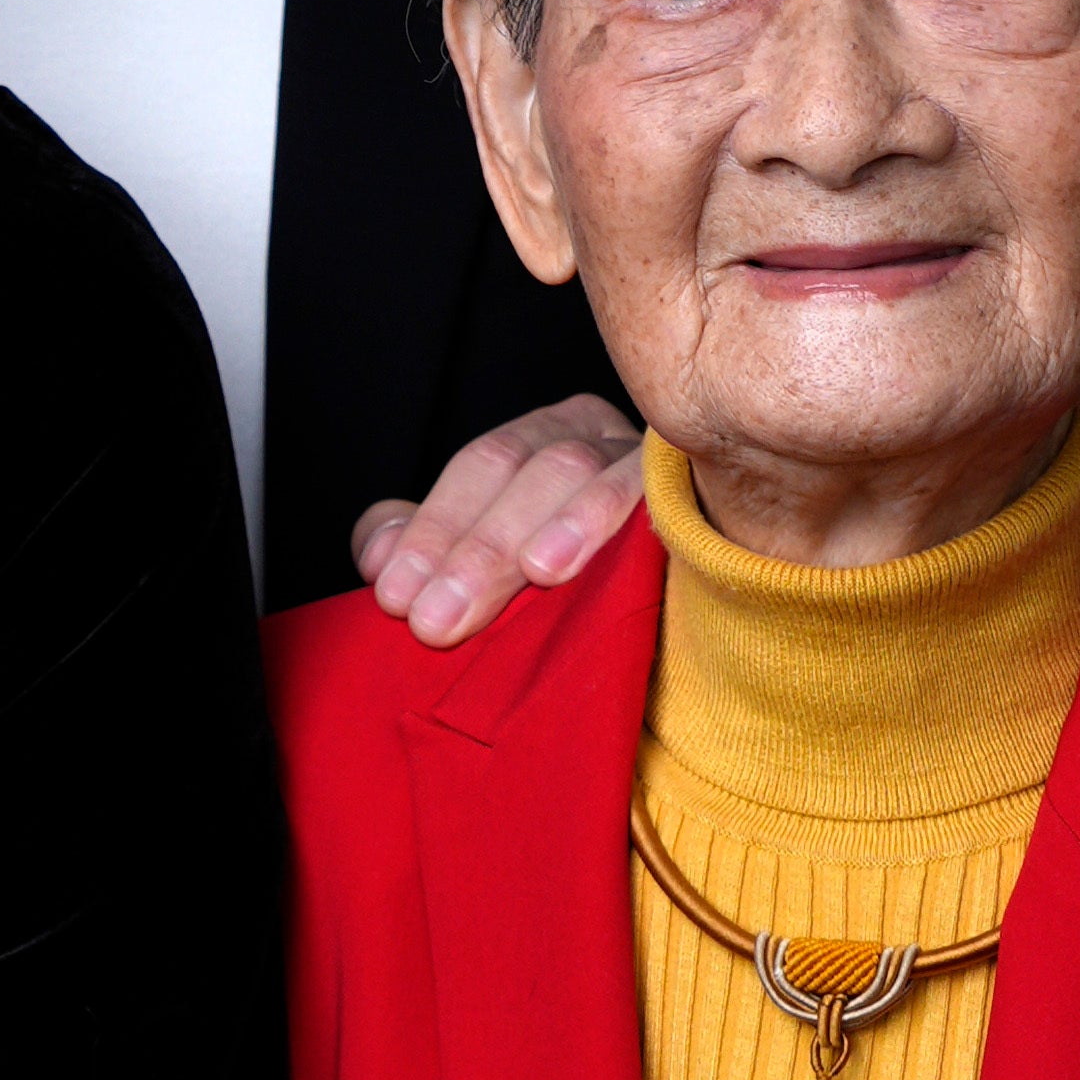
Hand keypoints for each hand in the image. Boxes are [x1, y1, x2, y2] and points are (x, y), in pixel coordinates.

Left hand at [351, 394, 650, 646]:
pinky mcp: (698, 497)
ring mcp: (651, 462)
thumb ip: (425, 547)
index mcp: (545, 439)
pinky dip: (609, 520)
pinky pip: (660, 496)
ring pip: (583, 472)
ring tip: (526, 575)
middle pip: (529, 468)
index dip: (434, 528)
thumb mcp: (485, 564)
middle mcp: (599, 437)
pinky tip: (572, 560)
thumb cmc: (568, 598)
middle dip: (476, 547)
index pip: (483, 466)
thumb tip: (381, 553)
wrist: (680, 642)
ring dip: (545, 529)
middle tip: (434, 621)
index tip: (395, 595)